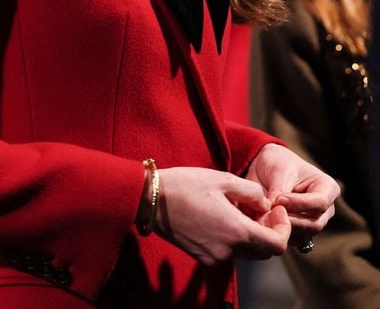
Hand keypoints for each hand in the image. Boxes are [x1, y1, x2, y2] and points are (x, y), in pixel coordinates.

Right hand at [153, 167, 290, 265]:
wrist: (151, 200)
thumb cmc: (186, 185)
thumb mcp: (223, 179)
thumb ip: (251, 192)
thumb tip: (266, 203)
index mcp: (236, 231)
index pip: (277, 245)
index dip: (284, 229)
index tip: (277, 210)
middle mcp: (228, 251)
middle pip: (264, 252)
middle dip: (269, 231)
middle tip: (261, 209)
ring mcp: (214, 257)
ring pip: (247, 253)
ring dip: (252, 236)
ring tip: (241, 210)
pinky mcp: (203, 257)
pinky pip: (230, 252)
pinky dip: (235, 239)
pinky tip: (224, 217)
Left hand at [245, 144, 339, 245]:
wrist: (266, 170)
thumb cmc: (278, 163)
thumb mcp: (279, 169)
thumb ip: (279, 188)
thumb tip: (274, 207)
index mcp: (327, 188)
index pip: (320, 202)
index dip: (300, 204)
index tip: (280, 200)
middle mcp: (325, 210)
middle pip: (314, 224)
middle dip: (291, 220)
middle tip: (270, 212)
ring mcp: (313, 223)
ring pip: (302, 235)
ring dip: (283, 229)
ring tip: (264, 216)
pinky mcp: (299, 233)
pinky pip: (291, 241)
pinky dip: (278, 235)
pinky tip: (264, 224)